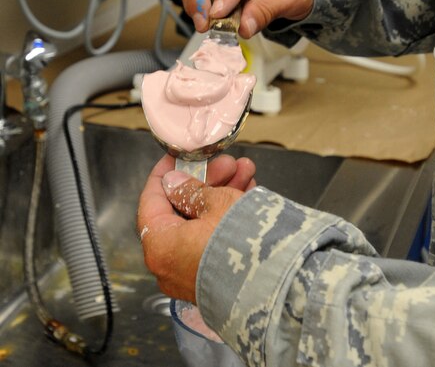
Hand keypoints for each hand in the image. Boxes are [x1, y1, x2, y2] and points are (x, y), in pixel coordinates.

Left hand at [137, 154, 255, 302]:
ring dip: (222, 195)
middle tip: (226, 164)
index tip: (177, 157)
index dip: (165, 174)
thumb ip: (191, 190)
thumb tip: (173, 183)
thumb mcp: (216, 203)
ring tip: (246, 172)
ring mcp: (193, 274)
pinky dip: (227, 218)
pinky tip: (248, 195)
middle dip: (207, 182)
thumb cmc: (240, 243)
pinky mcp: (215, 279)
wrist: (277, 283)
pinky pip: (214, 241)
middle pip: (182, 211)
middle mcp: (170, 265)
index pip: (151, 201)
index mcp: (160, 245)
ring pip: (202, 224)